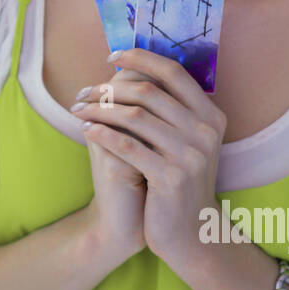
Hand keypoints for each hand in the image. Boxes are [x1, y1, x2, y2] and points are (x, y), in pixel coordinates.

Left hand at [71, 47, 227, 275]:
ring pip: (134, 116)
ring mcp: (191, 154)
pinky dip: (102, 134)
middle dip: (108, 88)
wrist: (189, 232)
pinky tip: (85, 131)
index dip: (141, 58)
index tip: (111, 56)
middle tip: (82, 92)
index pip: (174, 72)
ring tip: (77, 110)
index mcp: (211, 116)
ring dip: (98, 110)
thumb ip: (167, 110)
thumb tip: (127, 71)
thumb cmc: (176, 181)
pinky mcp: (171, 177)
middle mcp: (205, 131)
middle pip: (149, 91)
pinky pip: (128, 146)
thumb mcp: (184, 142)